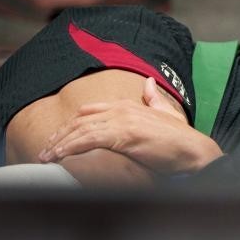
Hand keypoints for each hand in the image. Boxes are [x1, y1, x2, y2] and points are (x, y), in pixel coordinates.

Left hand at [39, 77, 222, 173]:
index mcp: (130, 105)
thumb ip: (154, 98)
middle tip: (46, 150)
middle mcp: (122, 109)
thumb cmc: (181, 139)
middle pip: (80, 120)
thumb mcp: (167, 113)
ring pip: (80, 130)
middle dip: (60, 135)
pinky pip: (88, 140)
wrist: (193, 151)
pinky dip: (71, 148)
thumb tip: (149, 82)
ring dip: (60, 144)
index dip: (72, 124)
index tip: (59, 137)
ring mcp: (122, 120)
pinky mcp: (123, 135)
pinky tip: (60, 156)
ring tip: (46, 157)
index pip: (90, 110)